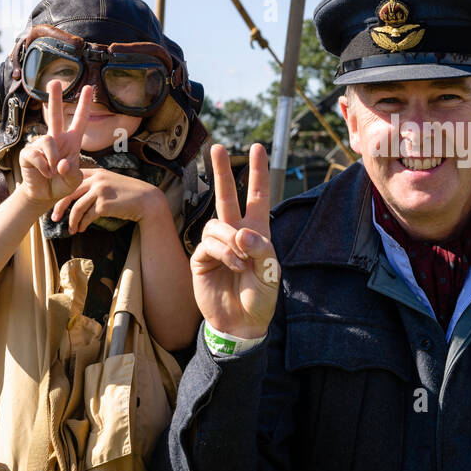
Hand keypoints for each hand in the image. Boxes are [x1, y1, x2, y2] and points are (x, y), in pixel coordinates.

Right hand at [18, 80, 93, 206]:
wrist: (44, 195)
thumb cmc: (62, 185)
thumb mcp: (74, 180)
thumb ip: (72, 172)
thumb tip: (62, 163)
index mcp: (71, 142)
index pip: (80, 121)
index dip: (84, 105)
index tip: (88, 88)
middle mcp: (56, 139)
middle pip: (55, 115)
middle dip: (54, 98)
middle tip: (54, 82)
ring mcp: (40, 144)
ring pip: (48, 141)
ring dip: (53, 159)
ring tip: (53, 172)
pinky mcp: (28, 153)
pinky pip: (37, 155)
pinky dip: (44, 167)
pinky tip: (44, 173)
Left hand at [49, 167, 164, 233]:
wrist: (147, 201)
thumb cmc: (130, 194)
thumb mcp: (111, 182)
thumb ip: (96, 184)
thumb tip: (79, 195)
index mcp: (97, 172)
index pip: (73, 179)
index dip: (62, 191)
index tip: (57, 202)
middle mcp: (97, 179)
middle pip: (69, 192)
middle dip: (59, 206)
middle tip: (54, 217)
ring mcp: (100, 191)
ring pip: (77, 207)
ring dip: (71, 220)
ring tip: (71, 229)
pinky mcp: (104, 204)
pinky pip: (87, 216)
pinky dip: (82, 224)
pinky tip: (81, 229)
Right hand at [190, 143, 278, 339]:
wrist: (240, 323)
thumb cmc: (259, 298)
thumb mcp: (269, 274)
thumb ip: (260, 251)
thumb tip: (241, 232)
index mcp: (258, 232)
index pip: (258, 197)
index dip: (258, 173)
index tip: (259, 148)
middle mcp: (236, 234)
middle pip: (227, 196)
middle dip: (222, 171)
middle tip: (217, 147)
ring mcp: (216, 245)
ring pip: (217, 224)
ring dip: (231, 240)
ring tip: (241, 262)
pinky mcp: (201, 258)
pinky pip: (209, 243)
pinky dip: (223, 252)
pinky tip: (232, 264)